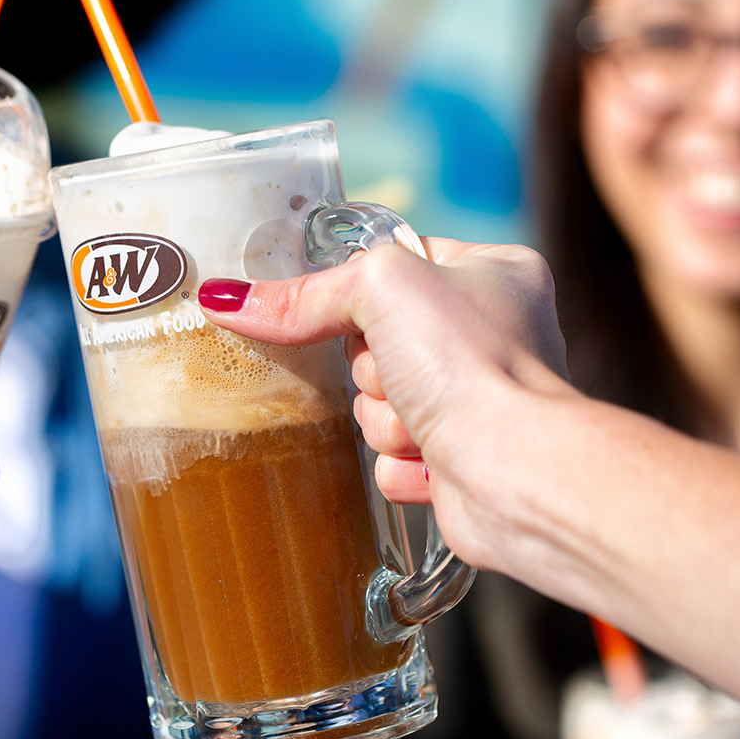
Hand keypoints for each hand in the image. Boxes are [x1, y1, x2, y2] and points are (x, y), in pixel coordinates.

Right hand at [199, 239, 567, 504]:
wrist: (514, 471)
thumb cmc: (472, 362)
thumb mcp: (380, 289)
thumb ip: (304, 294)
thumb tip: (225, 299)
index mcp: (494, 273)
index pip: (395, 267)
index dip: (362, 295)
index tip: (356, 315)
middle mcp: (493, 334)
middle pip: (374, 344)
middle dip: (372, 372)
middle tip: (401, 374)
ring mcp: (478, 401)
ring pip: (376, 405)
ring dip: (384, 421)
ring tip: (422, 423)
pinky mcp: (461, 462)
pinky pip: (389, 458)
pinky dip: (400, 463)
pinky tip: (429, 463)